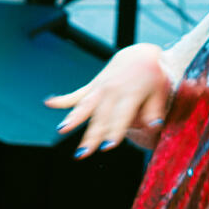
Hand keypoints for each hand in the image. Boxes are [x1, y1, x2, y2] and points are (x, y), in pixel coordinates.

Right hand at [45, 43, 170, 157]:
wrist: (140, 55)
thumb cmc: (153, 77)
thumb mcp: (160, 92)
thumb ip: (155, 110)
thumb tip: (154, 126)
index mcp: (131, 93)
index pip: (121, 116)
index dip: (114, 132)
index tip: (107, 146)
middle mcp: (113, 90)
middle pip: (100, 117)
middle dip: (91, 135)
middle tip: (83, 153)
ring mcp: (100, 88)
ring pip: (85, 106)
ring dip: (73, 119)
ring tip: (62, 130)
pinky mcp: (92, 86)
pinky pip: (76, 94)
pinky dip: (62, 99)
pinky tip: (48, 103)